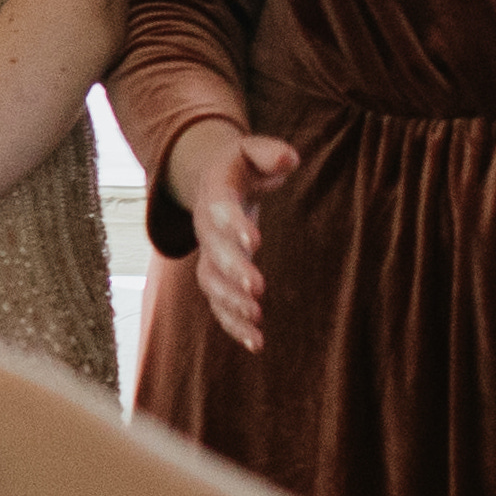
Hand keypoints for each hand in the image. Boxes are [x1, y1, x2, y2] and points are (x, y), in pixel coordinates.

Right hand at [165, 118, 301, 354]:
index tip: (254, 240)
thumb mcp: (253, 151)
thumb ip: (270, 153)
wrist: (214, 182)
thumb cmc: (242, 167)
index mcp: (215, 192)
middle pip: (213, 251)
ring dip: (231, 303)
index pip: (219, 207)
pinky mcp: (217, 278)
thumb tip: (289, 160)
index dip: (233, 224)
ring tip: (255, 318)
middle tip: (256, 287)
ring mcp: (208, 255)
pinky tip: (256, 343)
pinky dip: (234, 326)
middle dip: (233, 270)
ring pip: (211, 283)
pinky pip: (219, 305)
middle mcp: (206, 227)